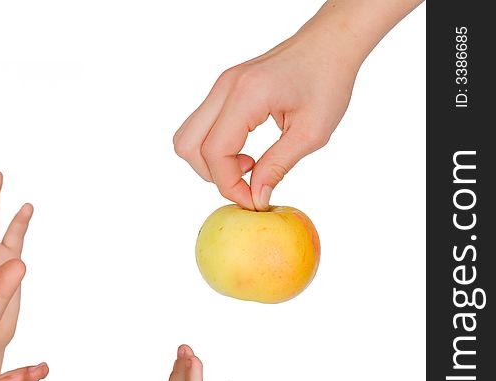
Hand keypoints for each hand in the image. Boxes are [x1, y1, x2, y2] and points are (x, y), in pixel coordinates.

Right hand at [174, 29, 355, 210]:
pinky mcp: (222, 89)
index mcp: (247, 95)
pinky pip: (200, 127)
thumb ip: (278, 166)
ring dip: (209, 162)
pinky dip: (214, 148)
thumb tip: (255, 197)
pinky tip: (244, 151)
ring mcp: (220, 86)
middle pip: (188, 146)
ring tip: (247, 164)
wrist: (330, 43)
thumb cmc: (328, 80)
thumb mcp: (311, 133)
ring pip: (187, 137)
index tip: (254, 199)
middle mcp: (225, 88)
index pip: (215, 152)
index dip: (229, 185)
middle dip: (213, 175)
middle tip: (248, 181)